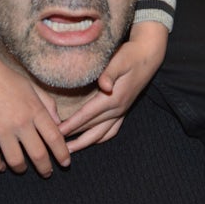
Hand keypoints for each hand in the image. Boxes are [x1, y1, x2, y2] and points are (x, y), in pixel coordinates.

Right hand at [0, 52, 68, 175]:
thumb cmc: (6, 77)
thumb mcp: (32, 86)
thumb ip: (48, 104)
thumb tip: (59, 123)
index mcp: (35, 109)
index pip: (55, 138)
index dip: (62, 154)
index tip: (65, 163)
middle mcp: (20, 122)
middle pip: (38, 154)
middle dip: (45, 168)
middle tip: (47, 173)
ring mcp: (1, 130)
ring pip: (16, 162)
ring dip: (21, 168)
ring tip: (22, 168)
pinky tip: (1, 165)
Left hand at [60, 20, 165, 151]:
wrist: (149, 55)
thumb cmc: (131, 55)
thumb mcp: (120, 60)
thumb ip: (110, 73)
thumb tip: (104, 86)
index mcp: (113, 98)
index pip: (86, 115)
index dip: (71, 125)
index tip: (57, 132)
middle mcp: (118, 108)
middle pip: (91, 127)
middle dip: (73, 137)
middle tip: (55, 144)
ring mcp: (122, 111)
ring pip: (101, 134)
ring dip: (85, 142)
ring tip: (69, 149)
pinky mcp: (124, 109)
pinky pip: (111, 130)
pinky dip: (99, 138)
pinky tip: (91, 141)